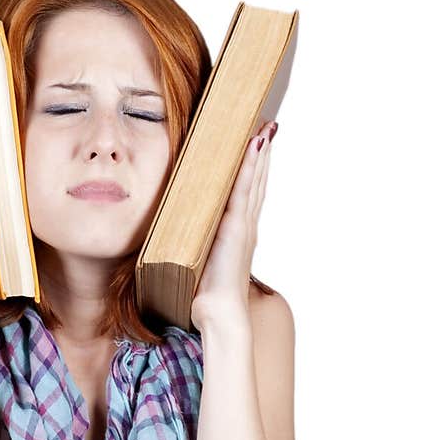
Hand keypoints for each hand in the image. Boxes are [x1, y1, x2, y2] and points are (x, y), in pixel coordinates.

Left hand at [190, 119, 276, 329]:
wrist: (219, 313)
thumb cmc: (206, 296)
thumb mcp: (196, 260)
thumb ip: (192, 243)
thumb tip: (174, 234)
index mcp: (237, 234)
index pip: (246, 194)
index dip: (252, 170)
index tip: (254, 146)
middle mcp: (245, 226)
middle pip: (256, 181)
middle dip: (260, 154)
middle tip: (265, 127)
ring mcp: (244, 224)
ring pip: (254, 179)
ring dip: (260, 152)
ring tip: (264, 127)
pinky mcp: (238, 226)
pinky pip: (246, 188)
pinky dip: (252, 165)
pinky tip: (256, 144)